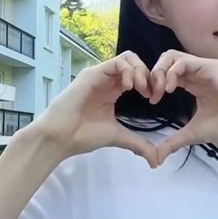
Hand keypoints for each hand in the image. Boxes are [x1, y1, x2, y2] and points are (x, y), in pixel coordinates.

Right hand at [32, 51, 158, 167]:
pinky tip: (129, 87)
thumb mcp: (118, 137)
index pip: (138, 75)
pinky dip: (128, 71)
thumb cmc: (84, 135)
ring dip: (140, 71)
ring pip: (128, 58)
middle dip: (149, 75)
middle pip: (135, 62)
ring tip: (141, 89)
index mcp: (114, 90)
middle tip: (151, 93)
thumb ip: (139, 144)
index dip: (151, 83)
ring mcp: (100, 75)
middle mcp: (108, 79)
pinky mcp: (92, 74)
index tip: (154, 99)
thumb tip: (157, 160)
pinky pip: (117, 62)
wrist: (60, 138)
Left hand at [149, 50, 217, 163]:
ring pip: (172, 57)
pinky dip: (172, 72)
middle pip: (166, 60)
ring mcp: (205, 67)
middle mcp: (198, 72)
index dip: (155, 83)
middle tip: (153, 94)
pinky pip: (184, 61)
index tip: (152, 100)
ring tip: (161, 91)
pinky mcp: (212, 67)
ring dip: (161, 71)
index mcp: (194, 82)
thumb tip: (156, 158)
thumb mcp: (192, 133)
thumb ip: (173, 142)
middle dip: (154, 74)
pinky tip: (170, 89)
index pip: (167, 72)